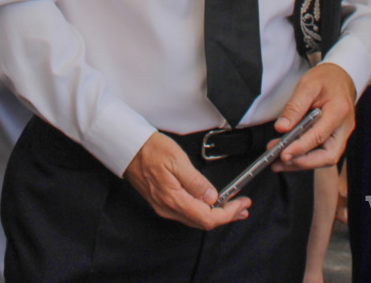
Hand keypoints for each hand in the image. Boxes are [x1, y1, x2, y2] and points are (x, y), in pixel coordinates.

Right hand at [123, 132, 250, 229]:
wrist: (128, 148)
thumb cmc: (150, 150)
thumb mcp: (177, 160)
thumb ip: (196, 182)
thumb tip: (212, 197)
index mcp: (173, 199)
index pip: (207, 218)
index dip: (228, 214)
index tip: (241, 204)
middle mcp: (168, 208)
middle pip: (203, 223)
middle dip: (226, 216)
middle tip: (242, 207)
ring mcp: (164, 207)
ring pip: (195, 220)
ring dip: (216, 215)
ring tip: (232, 206)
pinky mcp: (162, 202)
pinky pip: (187, 213)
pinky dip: (203, 211)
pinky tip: (211, 203)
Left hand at [270, 62, 356, 171]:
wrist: (341, 77)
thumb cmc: (326, 79)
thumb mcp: (307, 86)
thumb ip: (294, 107)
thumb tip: (282, 128)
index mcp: (339, 111)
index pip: (319, 136)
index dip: (300, 148)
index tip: (283, 153)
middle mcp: (344, 127)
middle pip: (327, 156)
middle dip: (302, 162)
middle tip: (278, 161)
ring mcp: (341, 135)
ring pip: (325, 158)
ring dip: (301, 163)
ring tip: (278, 162)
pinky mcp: (336, 138)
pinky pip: (322, 153)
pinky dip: (305, 157)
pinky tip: (289, 156)